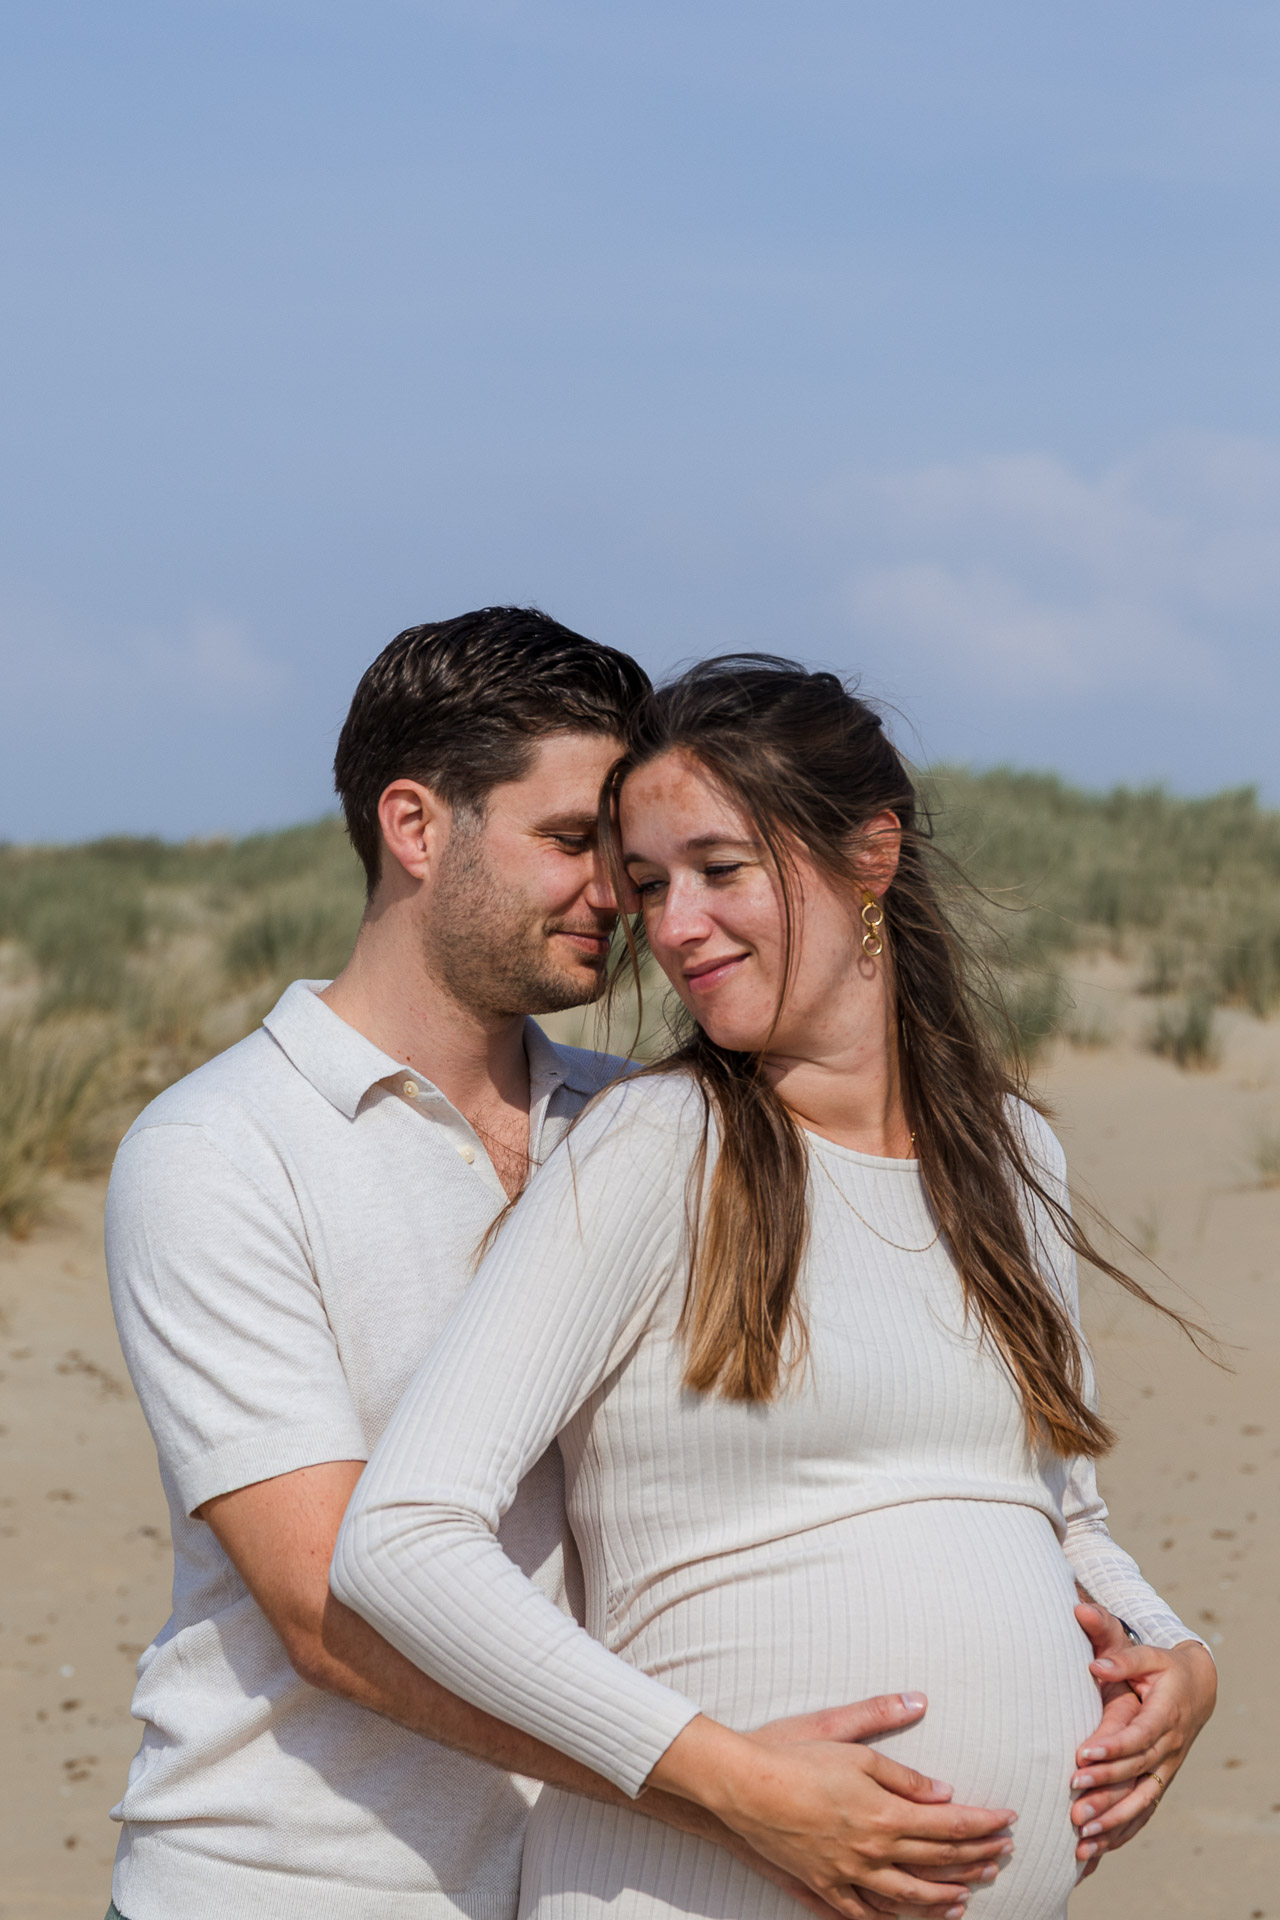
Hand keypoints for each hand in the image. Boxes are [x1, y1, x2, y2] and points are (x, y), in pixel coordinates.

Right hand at [747, 1695, 1013, 1915]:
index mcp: (884, 1812)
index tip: (1009, 1820)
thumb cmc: (793, 1755)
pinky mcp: (825, 1886)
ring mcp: (850, 1874)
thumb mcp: (850, 1744)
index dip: (983, 1823)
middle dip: (976, 1857)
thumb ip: (899, 1765)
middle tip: (1004, 1855)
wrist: (743, 1786)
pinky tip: (908, 1917)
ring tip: (970, 1894)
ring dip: (945, 1895)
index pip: (949, 1823)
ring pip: (910, 1895)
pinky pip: (867, 1913)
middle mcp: (873, 1849)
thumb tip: (942, 1786)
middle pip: (937, 1860)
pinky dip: (894, 1918)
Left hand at [1069, 1617, 1216, 1873]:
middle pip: (1137, 1773)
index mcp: (1165, 1714)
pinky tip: (1099, 1848)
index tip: (1083, 1756)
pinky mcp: (1160, 1780)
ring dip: (1114, 1820)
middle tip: (1073, 1801)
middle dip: (1106, 1788)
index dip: (1113, 1747)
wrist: (1197, 1686)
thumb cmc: (1163, 1666)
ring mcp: (1167, 1767)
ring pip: (1142, 1800)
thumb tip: (1090, 1648)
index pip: (1139, 1735)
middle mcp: (1169, 1746)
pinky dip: (1123, 1831)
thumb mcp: (1147, 1653)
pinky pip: (1144, 1810)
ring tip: (1082, 1836)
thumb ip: (1117, 1649)